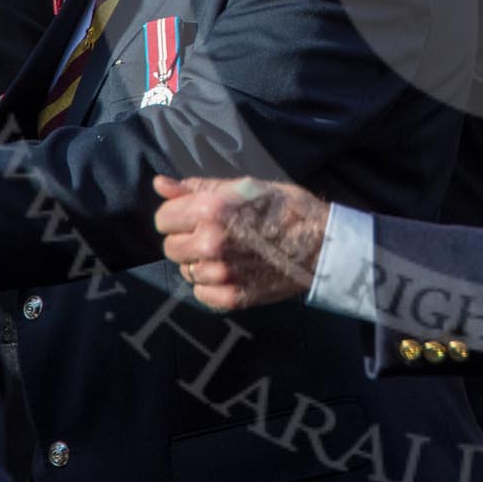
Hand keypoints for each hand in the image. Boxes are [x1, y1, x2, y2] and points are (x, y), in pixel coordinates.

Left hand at [153, 175, 327, 311]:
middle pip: (171, 248)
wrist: (323, 244)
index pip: (163, 219)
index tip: (194, 216)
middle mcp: (211, 242)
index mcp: (211, 210)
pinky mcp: (234, 296)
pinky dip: (211, 285)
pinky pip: (202, 294)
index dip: (178, 216)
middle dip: (187, 240)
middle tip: (215, 234)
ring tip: (227, 252)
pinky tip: (232, 271)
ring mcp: (222, 273)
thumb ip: (198, 187)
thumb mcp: (245, 186)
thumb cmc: (286, 208)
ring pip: (187, 271)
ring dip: (201, 263)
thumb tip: (160, 184)